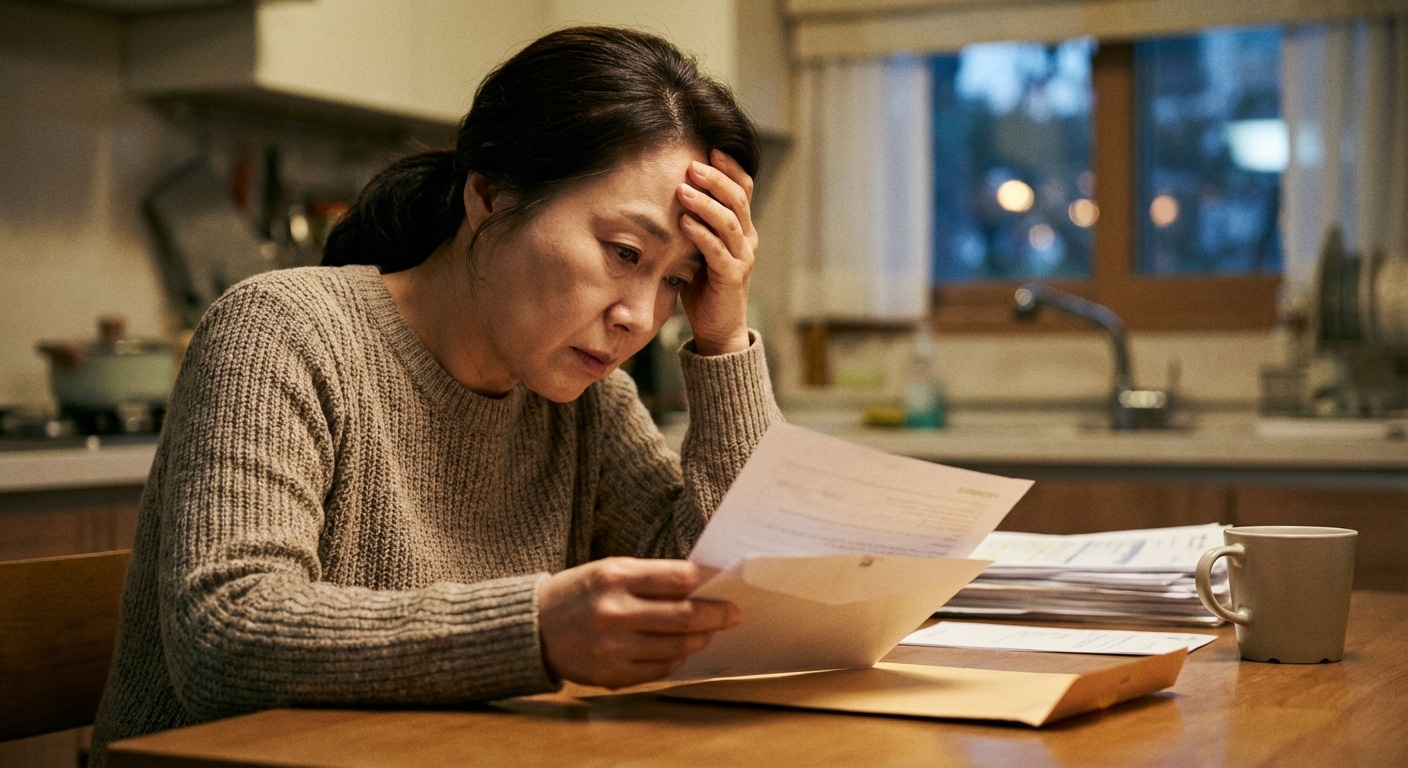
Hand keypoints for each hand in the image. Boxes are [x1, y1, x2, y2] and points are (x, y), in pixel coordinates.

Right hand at [537, 557, 739, 688]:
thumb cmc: (578, 593)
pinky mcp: (610, 675)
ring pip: (675, 648)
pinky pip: (658, 670)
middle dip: (716, 615)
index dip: (706, 580)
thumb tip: (699, 581)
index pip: (677, 578)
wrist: (532, 628)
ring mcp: (612, 648)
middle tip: (734, 613)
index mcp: (614, 578)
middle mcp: (614, 613)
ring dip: (699, 639)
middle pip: (683, 617)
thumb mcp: (609, 569)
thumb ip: (651, 575)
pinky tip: (681, 649)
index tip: (723, 580)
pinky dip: (676, 659)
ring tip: (708, 631)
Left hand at [677, 149, 757, 355]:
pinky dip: (701, 235)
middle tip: (692, 165)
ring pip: (730, 222)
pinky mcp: (731, 278)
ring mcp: (742, 258)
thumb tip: (666, 188)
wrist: (718, 327)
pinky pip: (718, 252)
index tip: (709, 148)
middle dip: (716, 179)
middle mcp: (747, 239)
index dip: (730, 167)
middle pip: (739, 199)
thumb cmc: (703, 284)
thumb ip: (693, 221)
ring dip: (706, 203)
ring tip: (683, 190)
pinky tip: (684, 222)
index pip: (744, 188)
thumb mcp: (698, 246)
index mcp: (742, 228)